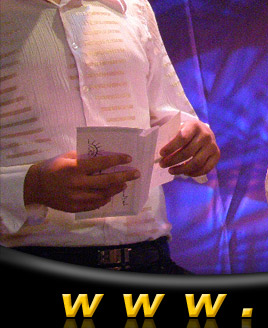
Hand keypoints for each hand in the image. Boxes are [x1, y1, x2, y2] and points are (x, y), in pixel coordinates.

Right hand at [24, 151, 139, 212]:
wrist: (34, 186)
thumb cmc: (52, 167)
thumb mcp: (67, 157)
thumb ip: (84, 157)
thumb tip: (104, 156)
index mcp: (75, 168)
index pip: (101, 163)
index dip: (117, 160)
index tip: (129, 158)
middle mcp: (77, 184)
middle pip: (106, 181)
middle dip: (124, 176)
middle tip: (136, 174)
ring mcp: (76, 198)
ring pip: (103, 195)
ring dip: (116, 189)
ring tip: (124, 184)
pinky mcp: (74, 208)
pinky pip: (94, 205)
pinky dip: (104, 199)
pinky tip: (110, 195)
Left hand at [158, 119, 219, 176]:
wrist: (204, 131)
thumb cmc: (187, 131)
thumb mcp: (179, 128)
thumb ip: (170, 137)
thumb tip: (160, 154)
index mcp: (194, 126)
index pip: (182, 137)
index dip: (171, 147)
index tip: (161, 154)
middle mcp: (206, 135)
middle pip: (187, 152)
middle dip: (172, 161)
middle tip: (162, 164)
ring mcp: (212, 146)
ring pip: (196, 163)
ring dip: (181, 169)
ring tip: (171, 170)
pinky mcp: (216, 155)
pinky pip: (205, 169)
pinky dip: (193, 173)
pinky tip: (185, 172)